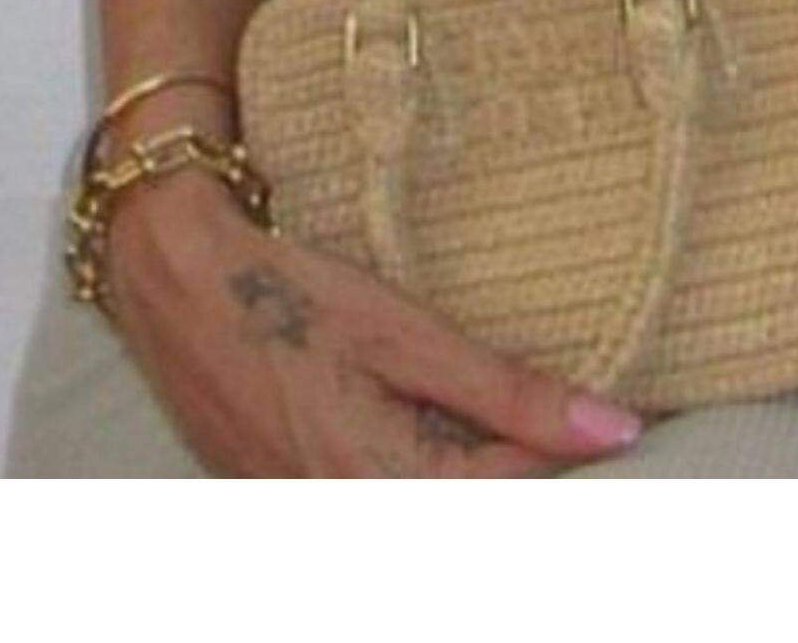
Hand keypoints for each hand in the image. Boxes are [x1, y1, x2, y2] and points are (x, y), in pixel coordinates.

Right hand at [103, 170, 650, 476]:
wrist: (175, 280)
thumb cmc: (291, 295)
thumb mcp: (408, 334)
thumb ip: (509, 394)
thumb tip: (615, 428)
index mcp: (380, 486)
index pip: (510, 496)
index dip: (568, 455)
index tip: (622, 418)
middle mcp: (341, 517)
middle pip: (464, 508)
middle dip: (518, 470)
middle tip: (566, 418)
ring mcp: (305, 513)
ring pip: (422, 507)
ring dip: (468, 469)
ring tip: (495, 419)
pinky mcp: (282, 498)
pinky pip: (372, 498)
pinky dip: (417, 468)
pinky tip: (428, 424)